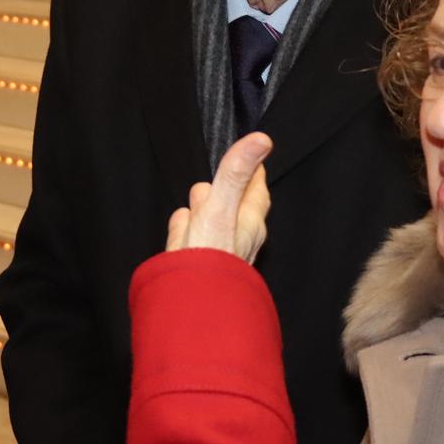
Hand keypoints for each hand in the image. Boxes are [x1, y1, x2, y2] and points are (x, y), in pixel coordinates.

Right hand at [165, 133, 272, 262]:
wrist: (191, 303)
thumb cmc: (210, 257)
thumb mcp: (221, 205)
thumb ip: (235, 172)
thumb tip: (262, 140)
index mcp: (250, 222)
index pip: (257, 190)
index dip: (253, 171)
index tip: (254, 153)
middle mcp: (236, 238)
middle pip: (231, 204)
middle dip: (222, 188)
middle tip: (222, 176)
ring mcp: (214, 252)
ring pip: (207, 220)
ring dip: (201, 209)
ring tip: (197, 204)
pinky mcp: (193, 263)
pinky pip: (188, 238)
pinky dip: (184, 230)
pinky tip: (181, 229)